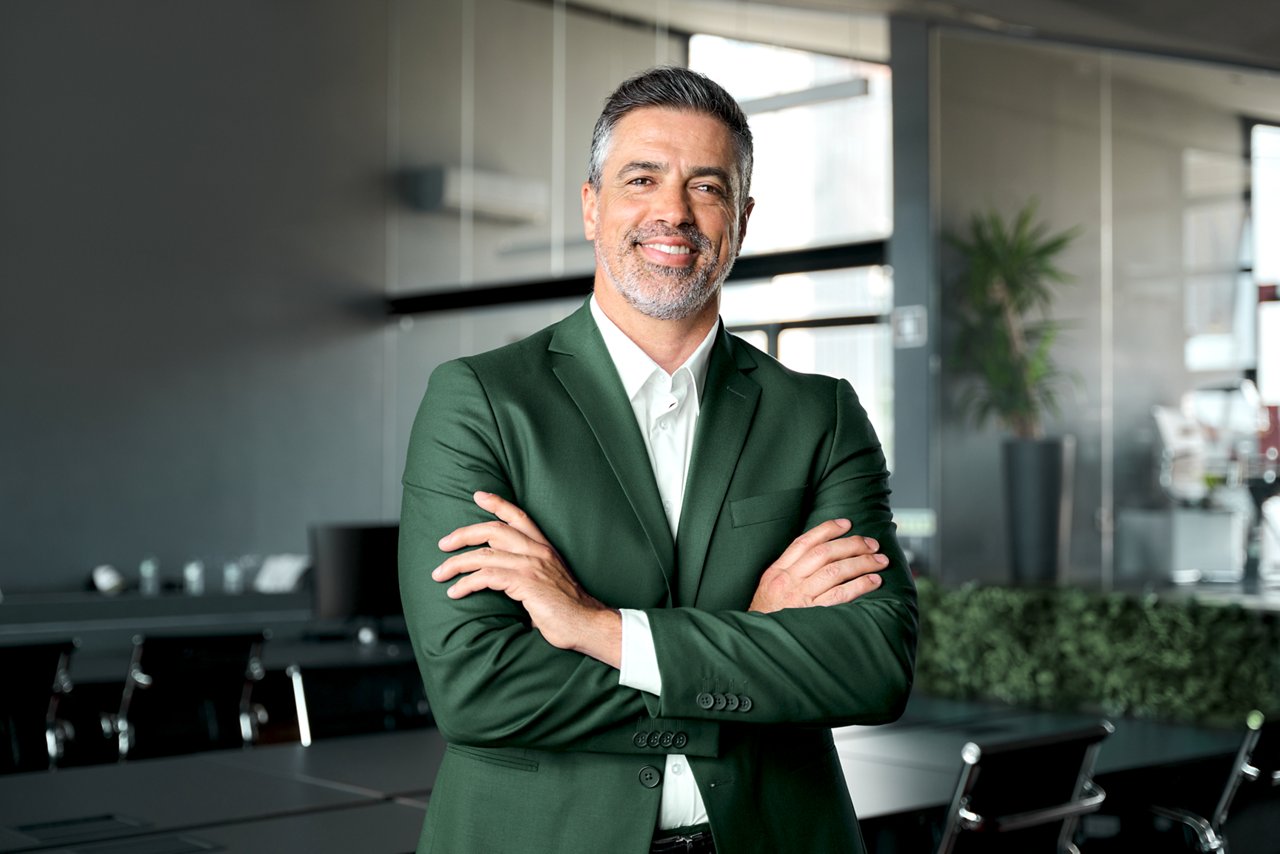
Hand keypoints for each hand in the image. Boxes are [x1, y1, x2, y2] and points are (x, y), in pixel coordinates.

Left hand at [432, 491, 621, 666]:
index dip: (497, 503)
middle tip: (443, 543)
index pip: (519, 516)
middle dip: (463, 534)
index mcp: (544, 548)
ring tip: (439, 574)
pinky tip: (455, 592)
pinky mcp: (525, 583)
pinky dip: (465, 583)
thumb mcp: (548, 583)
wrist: (588, 624)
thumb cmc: (567, 610)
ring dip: (455, 564)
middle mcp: (537, 551)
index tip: (478, 496)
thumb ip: (527, 576)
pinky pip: (486, 576)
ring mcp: (531, 566)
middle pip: (493, 530)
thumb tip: (502, 585)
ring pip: (483, 554)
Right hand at [748, 518, 886, 612]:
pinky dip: (859, 585)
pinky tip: (873, 581)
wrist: (757, 643)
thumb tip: (821, 556)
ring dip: (861, 563)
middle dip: (852, 544)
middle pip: (824, 553)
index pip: (804, 542)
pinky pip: (840, 595)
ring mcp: (800, 597)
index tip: (847, 524)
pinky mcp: (813, 614)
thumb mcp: (770, 588)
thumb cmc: (767, 616)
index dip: (827, 530)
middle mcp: (788, 581)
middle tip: (872, 544)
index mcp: (777, 571)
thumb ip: (790, 572)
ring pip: (835, 571)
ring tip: (879, 561)